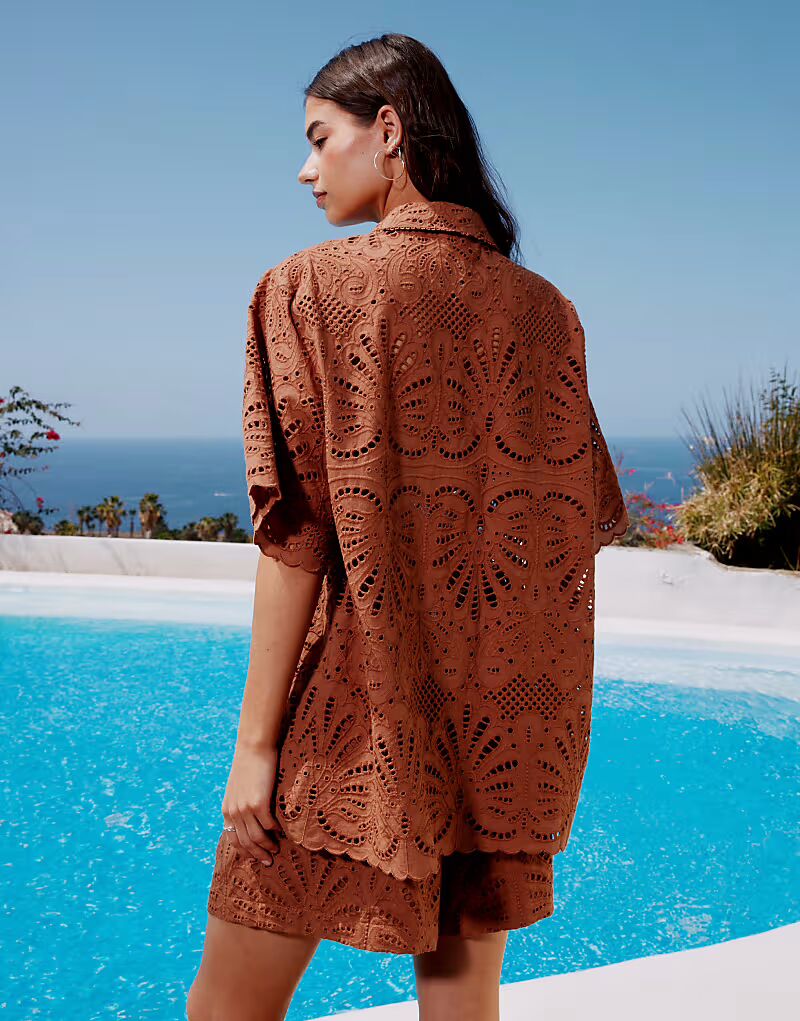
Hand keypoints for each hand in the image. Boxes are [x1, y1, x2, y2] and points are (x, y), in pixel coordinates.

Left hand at [220, 741, 280, 865]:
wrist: (253, 747)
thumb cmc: (248, 765)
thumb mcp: (237, 788)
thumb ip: (240, 804)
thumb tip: (249, 819)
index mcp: (227, 810)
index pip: (233, 840)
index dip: (245, 852)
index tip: (256, 858)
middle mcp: (233, 812)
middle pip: (245, 842)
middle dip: (257, 855)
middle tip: (269, 861)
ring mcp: (245, 808)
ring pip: (256, 837)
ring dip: (267, 847)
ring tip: (276, 849)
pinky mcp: (259, 803)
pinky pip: (268, 825)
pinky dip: (275, 831)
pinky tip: (282, 831)